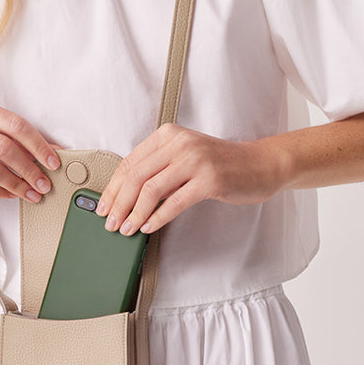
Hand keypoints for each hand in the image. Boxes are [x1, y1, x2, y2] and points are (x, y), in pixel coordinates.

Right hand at [0, 101, 60, 198]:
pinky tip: (10, 194)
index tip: (53, 161)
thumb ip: (19, 140)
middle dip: (29, 169)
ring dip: (16, 184)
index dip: (38, 144)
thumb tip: (55, 152)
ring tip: (30, 193)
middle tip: (44, 183)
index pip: (15, 125)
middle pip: (4, 147)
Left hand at [96, 124, 280, 236]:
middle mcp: (179, 143)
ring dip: (134, 213)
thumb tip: (126, 195)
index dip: (113, 187)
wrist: (260, 164)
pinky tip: (148, 227)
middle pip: (136, 176)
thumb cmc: (221, 163)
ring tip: (127, 229)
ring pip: (151, 190)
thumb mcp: (186, 155)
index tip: (103, 206)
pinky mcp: (209, 180)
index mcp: (169, 135)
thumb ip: (159, 167)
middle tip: (110, 222)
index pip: (129, 162)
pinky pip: (174, 203)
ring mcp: (195, 160)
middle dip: (118, 203)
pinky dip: (156, 218)